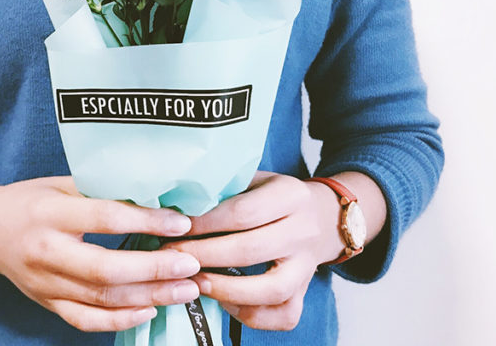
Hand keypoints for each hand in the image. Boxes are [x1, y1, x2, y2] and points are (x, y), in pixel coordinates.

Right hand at [0, 177, 201, 331]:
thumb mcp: (60, 182)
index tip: (181, 222)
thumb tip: (157, 191)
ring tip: (186, 289)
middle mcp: (46, 251)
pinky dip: (120, 321)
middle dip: (154, 269)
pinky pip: (86, 320)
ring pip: (101, 299)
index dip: (146, 221)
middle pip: (105, 269)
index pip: (104, 218)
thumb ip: (101, 189)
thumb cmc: (29, 200)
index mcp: (49, 212)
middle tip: (191, 264)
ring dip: (149, 297)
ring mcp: (45, 283)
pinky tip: (151, 310)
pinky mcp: (47, 303)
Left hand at [160, 171, 346, 330]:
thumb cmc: (272, 197)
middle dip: (204, 256)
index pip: (243, 212)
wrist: (322, 216)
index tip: (177, 229)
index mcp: (290, 195)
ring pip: (272, 289)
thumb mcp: (254, 180)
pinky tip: (225, 302)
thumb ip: (224, 190)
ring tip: (195, 283)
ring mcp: (308, 265)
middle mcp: (304, 231)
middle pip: (251, 250)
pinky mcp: (306, 291)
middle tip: (173, 257)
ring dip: (226, 290)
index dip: (205, 223)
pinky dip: (251, 315)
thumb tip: (176, 208)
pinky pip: (284, 315)